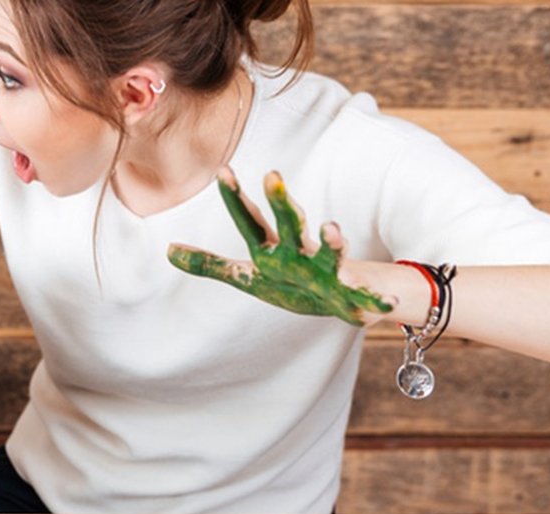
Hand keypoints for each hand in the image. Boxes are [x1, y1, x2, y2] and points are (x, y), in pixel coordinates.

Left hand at [167, 169, 391, 325]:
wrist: (344, 299)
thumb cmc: (292, 282)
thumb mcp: (249, 275)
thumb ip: (210, 265)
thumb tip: (167, 251)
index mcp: (273, 249)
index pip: (250, 220)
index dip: (236, 198)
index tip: (222, 170)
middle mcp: (300, 252)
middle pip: (289, 225)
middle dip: (281, 202)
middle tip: (271, 174)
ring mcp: (328, 270)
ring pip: (330, 254)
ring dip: (331, 242)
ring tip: (331, 228)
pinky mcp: (353, 293)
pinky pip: (365, 299)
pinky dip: (375, 302)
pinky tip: (382, 307)